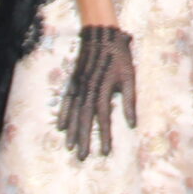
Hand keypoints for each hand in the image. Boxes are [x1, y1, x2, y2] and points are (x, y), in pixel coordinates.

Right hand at [57, 24, 136, 160]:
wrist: (102, 35)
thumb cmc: (119, 57)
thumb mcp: (129, 77)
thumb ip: (129, 101)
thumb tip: (132, 124)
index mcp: (103, 90)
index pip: (103, 119)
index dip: (104, 137)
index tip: (104, 153)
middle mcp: (88, 90)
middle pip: (85, 120)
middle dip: (83, 140)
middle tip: (82, 158)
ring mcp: (79, 86)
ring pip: (74, 113)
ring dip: (72, 131)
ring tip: (70, 147)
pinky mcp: (74, 81)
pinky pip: (67, 101)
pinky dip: (63, 114)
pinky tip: (61, 126)